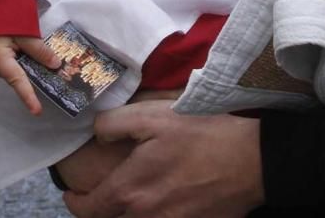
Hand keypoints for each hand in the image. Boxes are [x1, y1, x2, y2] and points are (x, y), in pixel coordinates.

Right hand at [0, 35, 60, 114]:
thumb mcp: (22, 32)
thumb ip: (38, 49)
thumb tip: (55, 65)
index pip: (17, 80)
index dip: (28, 96)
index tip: (37, 111)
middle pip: (18, 77)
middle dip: (33, 74)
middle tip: (48, 67)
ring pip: (14, 72)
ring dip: (24, 65)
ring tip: (25, 48)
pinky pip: (8, 68)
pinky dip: (17, 62)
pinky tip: (19, 50)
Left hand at [62, 101, 263, 217]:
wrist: (252, 161)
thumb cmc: (202, 134)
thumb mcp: (154, 116)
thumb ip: (115, 124)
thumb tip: (97, 135)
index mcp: (130, 191)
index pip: (89, 210)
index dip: (75, 202)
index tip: (72, 194)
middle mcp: (145, 217)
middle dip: (101, 211)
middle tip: (101, 196)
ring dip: (128, 215)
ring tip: (133, 198)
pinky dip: (157, 216)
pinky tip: (166, 202)